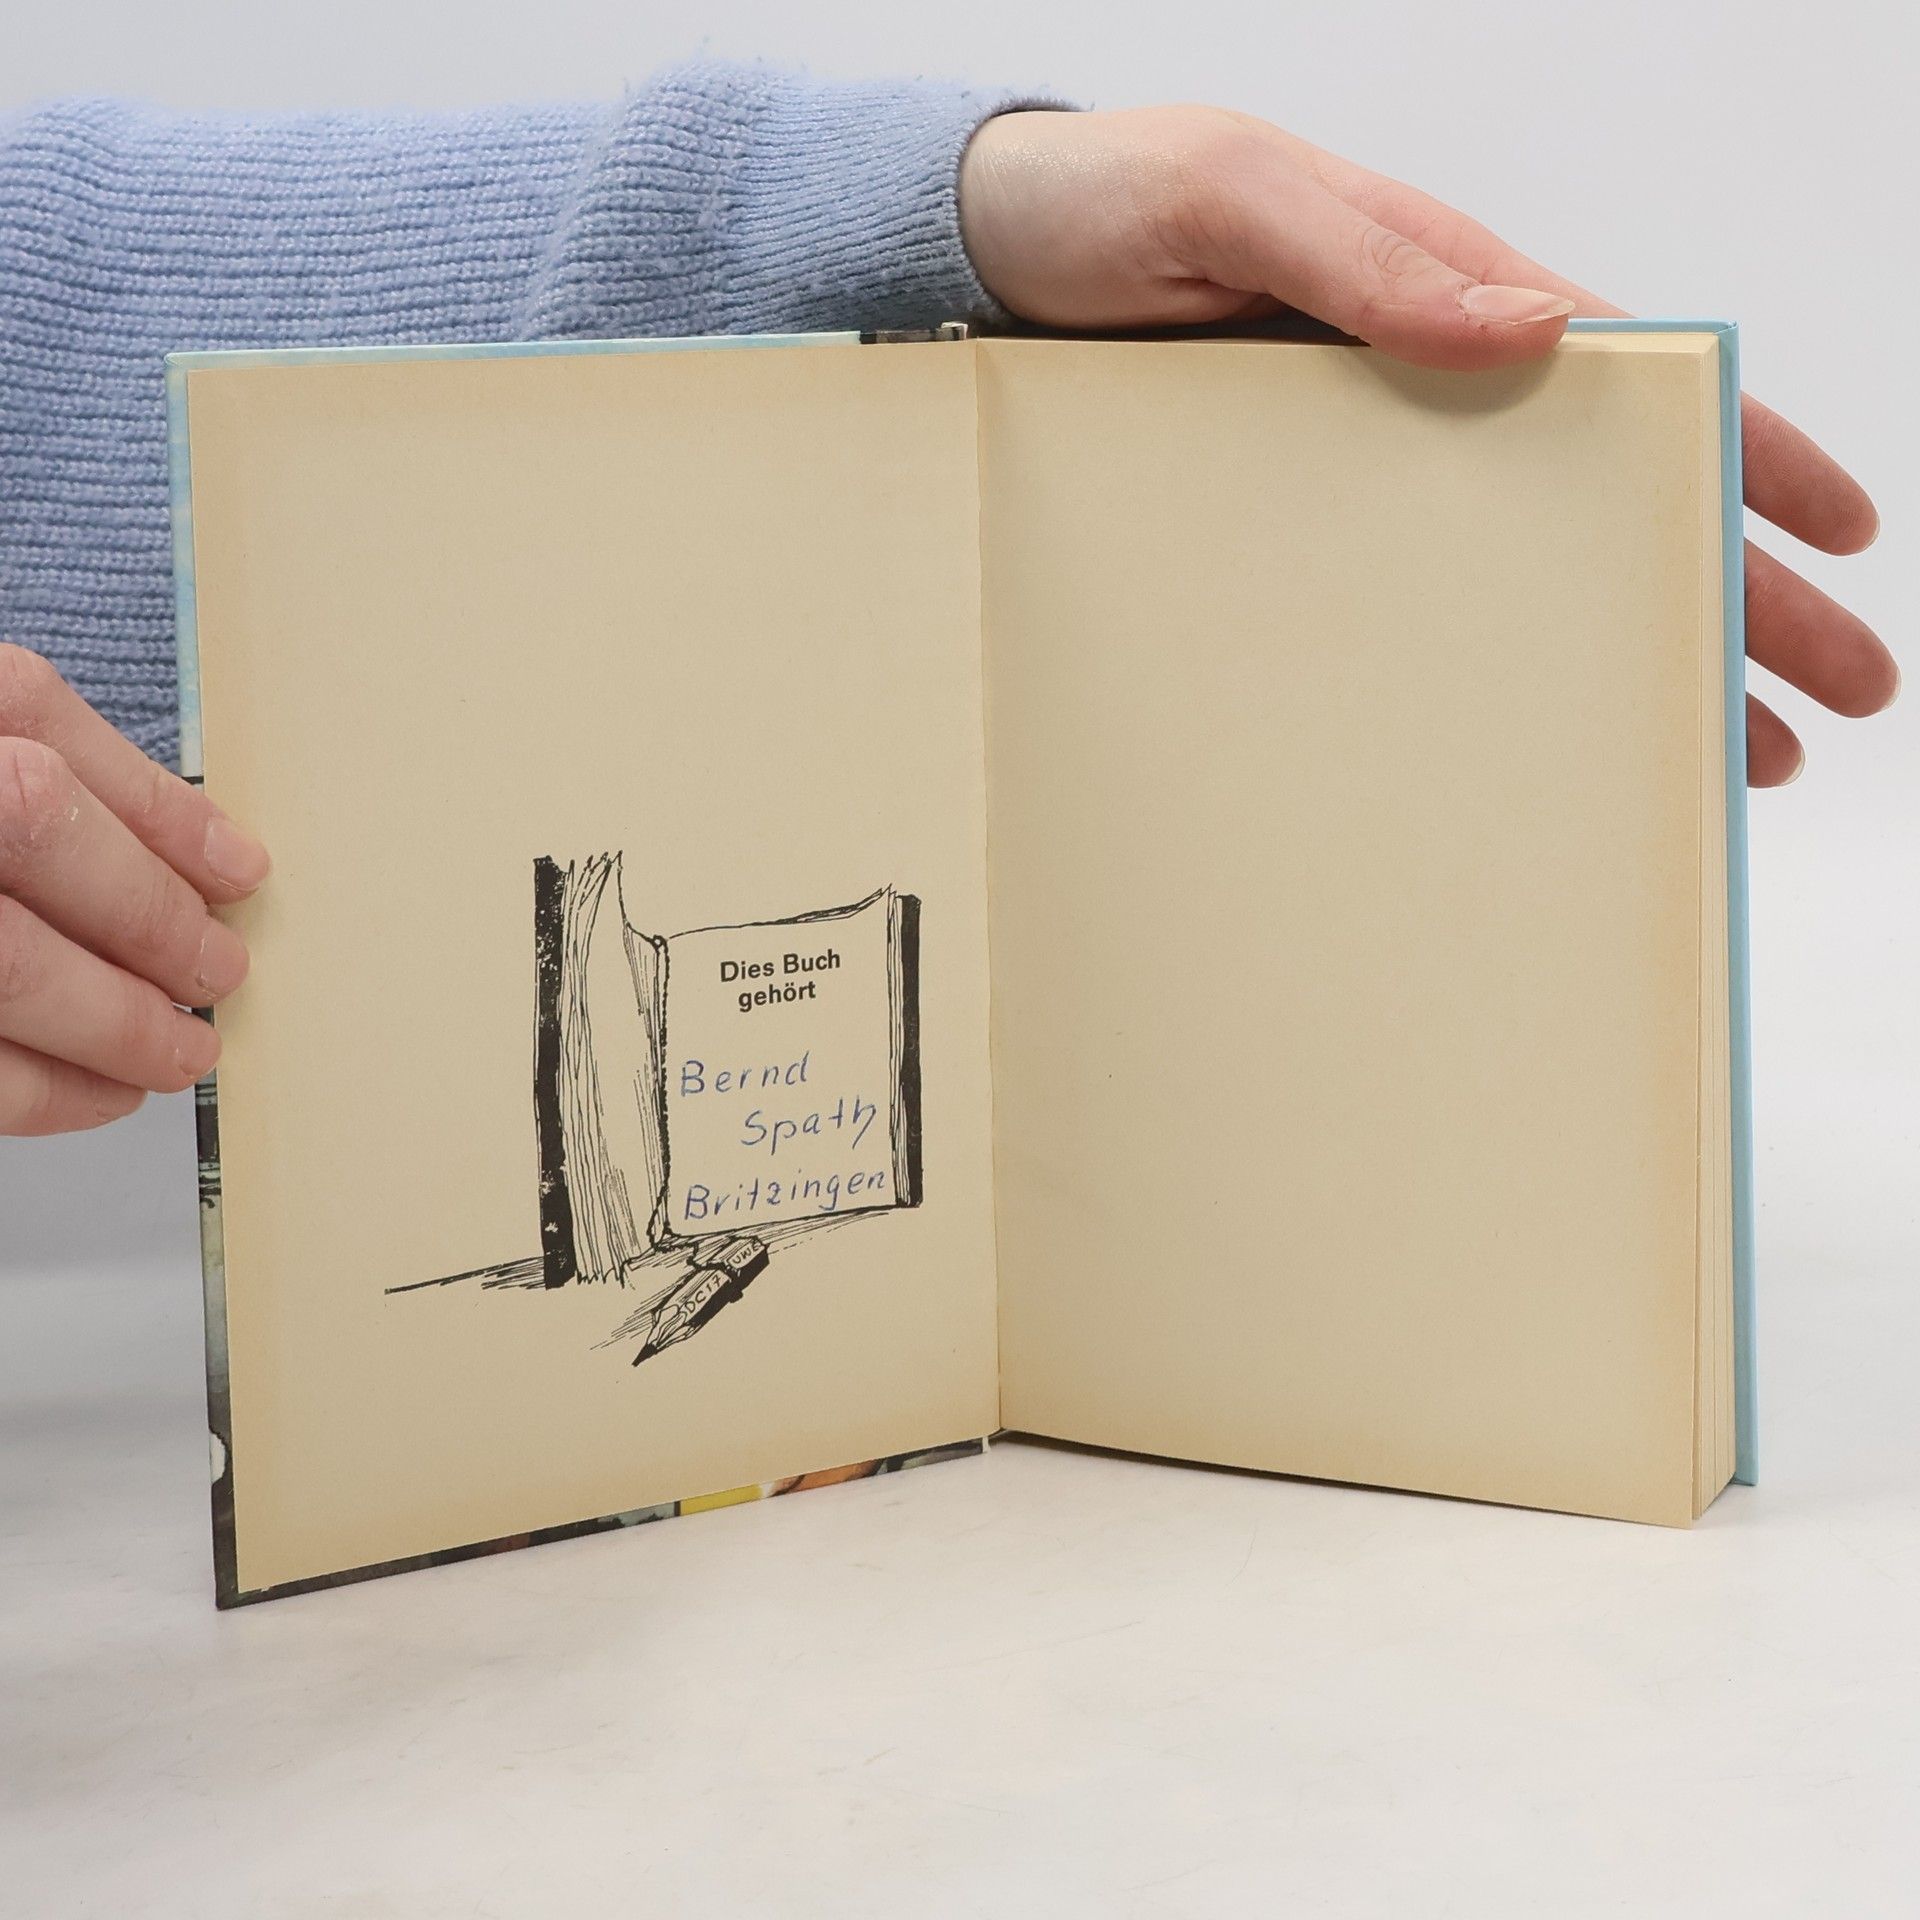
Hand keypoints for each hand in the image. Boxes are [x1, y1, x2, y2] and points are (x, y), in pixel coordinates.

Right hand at [0, 645, 267, 1135]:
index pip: (42, 747)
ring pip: (4, 967)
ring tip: (181, 1051)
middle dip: (151, 916)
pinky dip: (43, 1091)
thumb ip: (63, 765)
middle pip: (33, 831)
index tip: (241, 874)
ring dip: (117, 1022)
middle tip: (219, 973)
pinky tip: (102, 1093)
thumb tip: (215, 856)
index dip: (160, 819)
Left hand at [959, 107, 1894, 785]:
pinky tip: (1519, 739)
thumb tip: (1537, 325)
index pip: (1635, 385)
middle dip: (1734, 600)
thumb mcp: (1237, 197)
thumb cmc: (1104, 200)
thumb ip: (1369, 261)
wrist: (971, 261)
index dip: (1747, 456)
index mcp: (1442, 292)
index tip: (1842, 535)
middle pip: (1607, 504)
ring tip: (1728, 757)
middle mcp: (1415, 390)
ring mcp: (1351, 470)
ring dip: (1625, 662)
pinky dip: (1477, 671)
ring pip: (1521, 574)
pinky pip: (1400, 606)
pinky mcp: (1276, 525)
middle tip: (1832, 704)